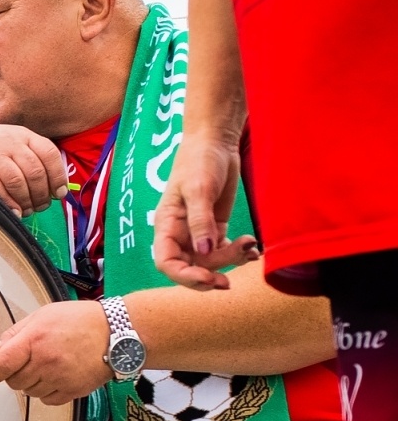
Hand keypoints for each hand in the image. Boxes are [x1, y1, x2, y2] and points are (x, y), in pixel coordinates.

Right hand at [0, 123, 66, 215]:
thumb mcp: (13, 144)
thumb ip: (33, 159)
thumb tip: (55, 189)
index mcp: (23, 135)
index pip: (49, 154)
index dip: (58, 176)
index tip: (59, 193)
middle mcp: (9, 141)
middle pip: (34, 171)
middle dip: (42, 194)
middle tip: (41, 206)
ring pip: (17, 181)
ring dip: (25, 201)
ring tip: (27, 210)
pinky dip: (7, 202)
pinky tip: (13, 211)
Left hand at [0, 301, 113, 404]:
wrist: (117, 332)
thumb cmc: (80, 321)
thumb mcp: (42, 316)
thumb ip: (14, 334)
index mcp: (34, 340)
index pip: (1, 365)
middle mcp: (45, 361)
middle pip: (13, 382)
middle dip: (15, 374)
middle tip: (28, 362)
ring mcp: (60, 378)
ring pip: (29, 392)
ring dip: (32, 383)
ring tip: (47, 366)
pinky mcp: (73, 391)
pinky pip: (47, 401)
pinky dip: (48, 392)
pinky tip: (57, 377)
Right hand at [153, 132, 258, 290]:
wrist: (215, 143)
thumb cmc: (199, 161)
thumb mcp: (199, 189)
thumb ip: (201, 221)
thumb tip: (204, 252)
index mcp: (167, 226)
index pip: (167, 262)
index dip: (184, 276)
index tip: (209, 278)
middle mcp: (180, 233)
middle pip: (189, 267)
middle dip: (209, 274)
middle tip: (231, 278)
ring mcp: (198, 232)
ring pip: (210, 261)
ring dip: (230, 261)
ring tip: (249, 247)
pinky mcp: (216, 227)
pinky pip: (223, 250)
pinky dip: (238, 253)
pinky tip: (252, 248)